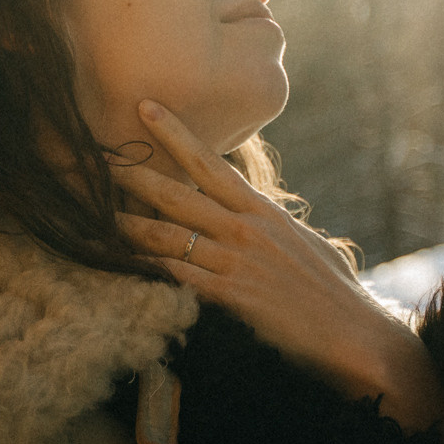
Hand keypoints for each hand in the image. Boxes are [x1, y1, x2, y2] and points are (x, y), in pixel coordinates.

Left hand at [115, 100, 443, 438]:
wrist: (353, 334)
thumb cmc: (332, 291)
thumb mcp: (302, 243)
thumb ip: (269, 223)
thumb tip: (251, 209)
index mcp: (262, 211)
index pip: (211, 162)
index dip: (175, 133)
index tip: (145, 108)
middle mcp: (245, 229)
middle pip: (177, 193)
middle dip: (133, 173)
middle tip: (95, 155)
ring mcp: (235, 262)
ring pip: (167, 234)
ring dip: (126, 223)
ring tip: (91, 211)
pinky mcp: (230, 297)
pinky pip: (177, 277)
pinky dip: (146, 268)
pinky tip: (118, 261)